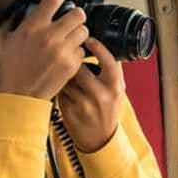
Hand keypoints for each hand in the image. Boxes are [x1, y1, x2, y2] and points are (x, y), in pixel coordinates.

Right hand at [0, 0, 88, 98]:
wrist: (21, 94)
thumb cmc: (11, 68)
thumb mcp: (1, 40)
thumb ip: (11, 20)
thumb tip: (20, 8)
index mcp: (32, 27)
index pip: (53, 0)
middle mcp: (50, 36)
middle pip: (78, 14)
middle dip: (76, 15)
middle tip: (73, 19)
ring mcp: (62, 50)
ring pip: (84, 31)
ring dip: (78, 33)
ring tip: (70, 38)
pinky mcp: (71, 64)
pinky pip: (83, 50)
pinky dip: (77, 52)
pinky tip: (67, 55)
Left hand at [58, 38, 125, 152]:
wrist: (100, 138)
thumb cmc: (107, 111)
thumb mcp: (117, 91)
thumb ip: (111, 72)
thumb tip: (103, 46)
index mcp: (115, 87)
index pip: (109, 61)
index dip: (98, 47)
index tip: (90, 39)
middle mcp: (101, 95)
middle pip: (82, 66)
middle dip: (75, 60)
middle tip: (72, 56)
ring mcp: (85, 103)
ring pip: (68, 77)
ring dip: (65, 72)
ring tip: (68, 75)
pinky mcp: (70, 109)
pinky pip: (61, 89)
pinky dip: (60, 85)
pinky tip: (64, 89)